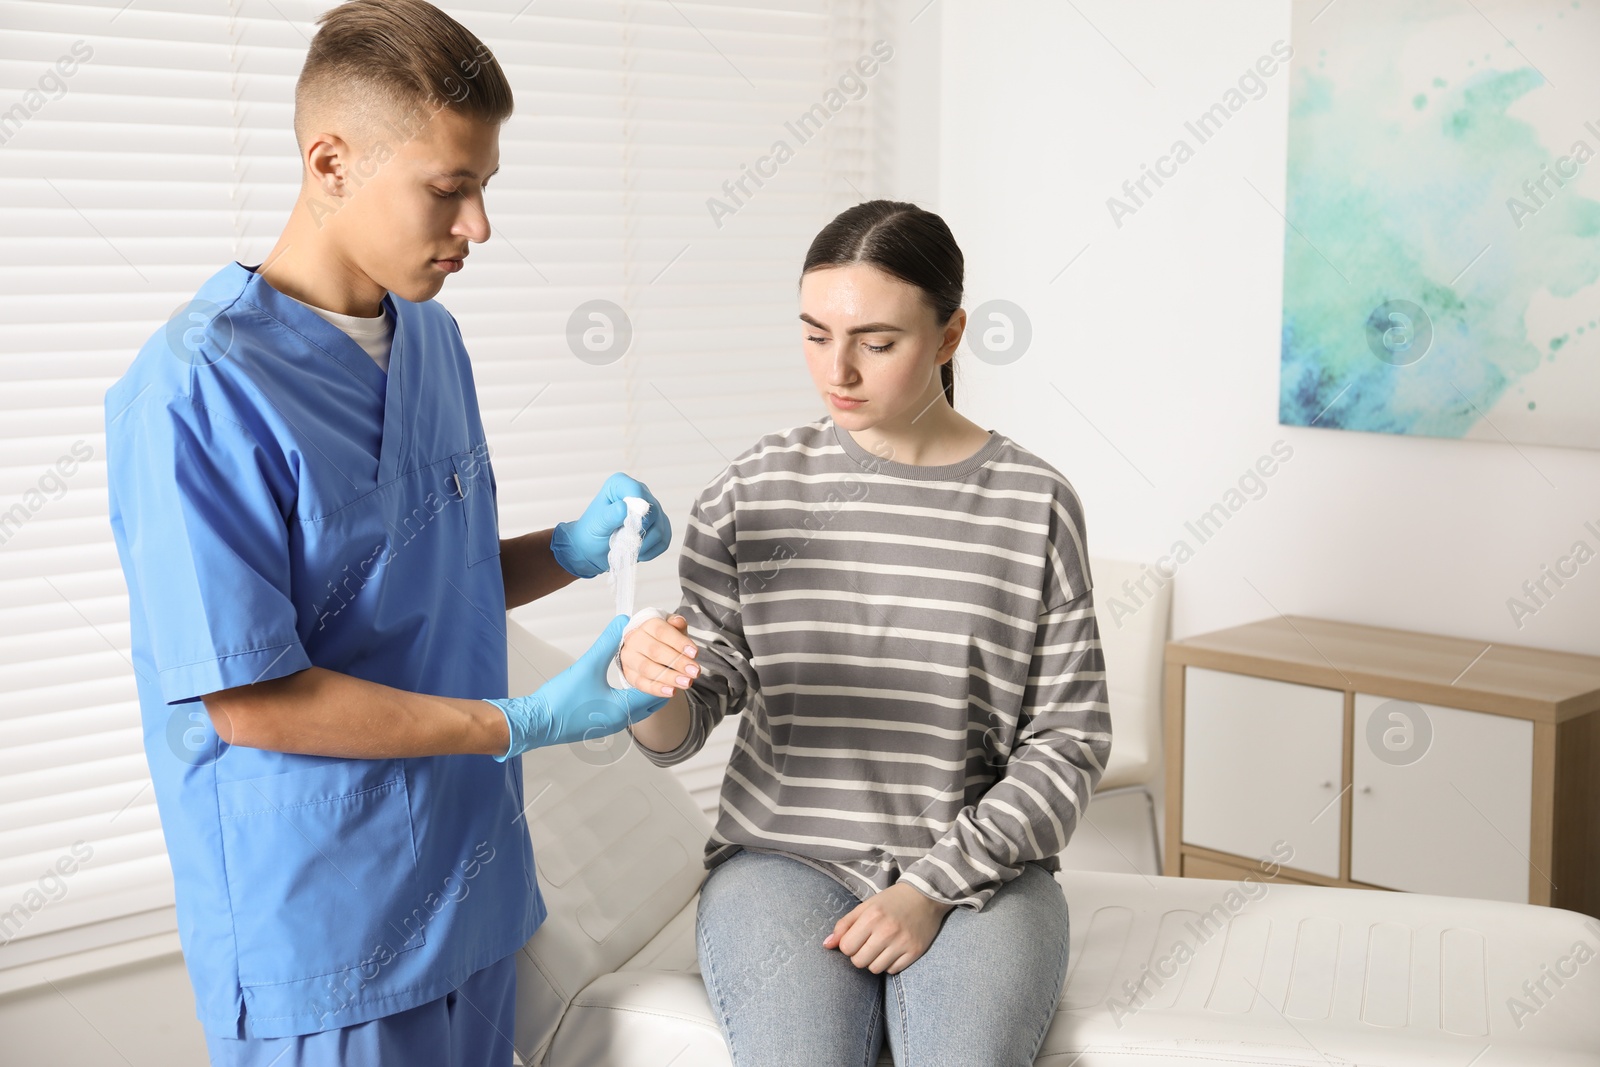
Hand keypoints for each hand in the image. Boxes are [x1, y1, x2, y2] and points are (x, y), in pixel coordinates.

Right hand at [483, 614, 667, 760]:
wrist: (535, 724)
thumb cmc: (559, 701)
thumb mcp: (586, 666)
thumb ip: (607, 643)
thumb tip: (622, 622)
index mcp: (622, 709)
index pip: (656, 692)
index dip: (667, 674)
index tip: (675, 660)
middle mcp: (620, 721)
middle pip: (651, 703)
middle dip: (662, 684)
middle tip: (669, 665)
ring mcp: (610, 724)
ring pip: (639, 709)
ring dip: (648, 692)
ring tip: (654, 672)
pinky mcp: (600, 724)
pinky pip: (626, 712)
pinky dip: (634, 699)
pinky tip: (628, 687)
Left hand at [550, 472, 670, 578]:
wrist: (593, 549)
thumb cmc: (592, 531)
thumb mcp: (597, 523)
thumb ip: (610, 515)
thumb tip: (625, 508)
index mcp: (621, 485)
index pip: (636, 491)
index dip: (636, 509)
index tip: (628, 525)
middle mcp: (640, 493)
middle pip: (652, 511)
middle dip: (637, 531)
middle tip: (621, 541)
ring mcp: (652, 510)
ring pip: (660, 528)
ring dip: (643, 545)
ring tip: (627, 549)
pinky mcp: (659, 526)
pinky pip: (664, 540)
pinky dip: (651, 551)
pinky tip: (637, 553)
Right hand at [618, 614, 700, 697]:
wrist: (646, 650)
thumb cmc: (663, 639)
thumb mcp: (673, 629)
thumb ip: (677, 625)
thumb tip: (678, 622)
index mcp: (646, 625)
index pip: (661, 631)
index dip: (678, 642)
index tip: (695, 653)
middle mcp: (635, 640)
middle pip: (655, 651)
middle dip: (677, 662)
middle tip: (695, 671)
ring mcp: (629, 659)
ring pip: (648, 669)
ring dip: (669, 677)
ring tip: (687, 682)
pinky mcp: (629, 675)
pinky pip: (642, 683)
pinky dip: (658, 689)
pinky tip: (672, 691)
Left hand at [822, 883, 954, 973]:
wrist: (925, 896)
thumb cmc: (891, 901)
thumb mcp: (865, 907)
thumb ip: (844, 925)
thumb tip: (826, 945)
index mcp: (871, 917)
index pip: (846, 947)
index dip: (848, 945)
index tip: (857, 938)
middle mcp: (887, 931)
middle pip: (859, 962)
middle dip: (860, 955)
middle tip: (869, 943)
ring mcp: (902, 943)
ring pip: (875, 969)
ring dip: (874, 961)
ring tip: (881, 947)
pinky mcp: (915, 952)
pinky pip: (892, 971)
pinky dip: (890, 963)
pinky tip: (894, 950)